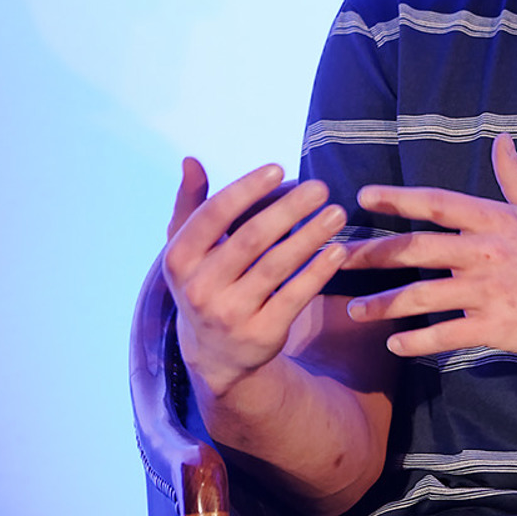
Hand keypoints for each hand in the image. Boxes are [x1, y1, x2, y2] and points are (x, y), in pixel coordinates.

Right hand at [161, 157, 347, 396]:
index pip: (214, 215)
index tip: (279, 168)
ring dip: (310, 236)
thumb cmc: (206, 283)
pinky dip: (318, 272)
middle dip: (289, 209)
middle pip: (250, 239)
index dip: (246, 189)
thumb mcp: (189, 249)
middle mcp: (199, 289)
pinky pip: (295, 296)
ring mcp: (230, 315)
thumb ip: (190, 204)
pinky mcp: (261, 334)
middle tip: (321, 187)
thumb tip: (191, 161)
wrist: (215, 354)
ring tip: (336, 213)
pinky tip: (338, 251)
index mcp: (178, 259)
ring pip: (276, 266)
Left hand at [343, 133, 516, 357]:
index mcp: (494, 221)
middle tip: (335, 258)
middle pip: (414, 250)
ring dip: (382, 305)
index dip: (398, 199)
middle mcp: (485, 253)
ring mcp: (488, 292)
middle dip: (371, 254)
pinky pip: (445, 335)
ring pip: (421, 297)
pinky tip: (394, 345)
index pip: (437, 203)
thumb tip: (501, 140)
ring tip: (353, 311)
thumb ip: (516, 177)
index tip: (363, 197)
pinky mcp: (495, 327)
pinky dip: (416, 342)